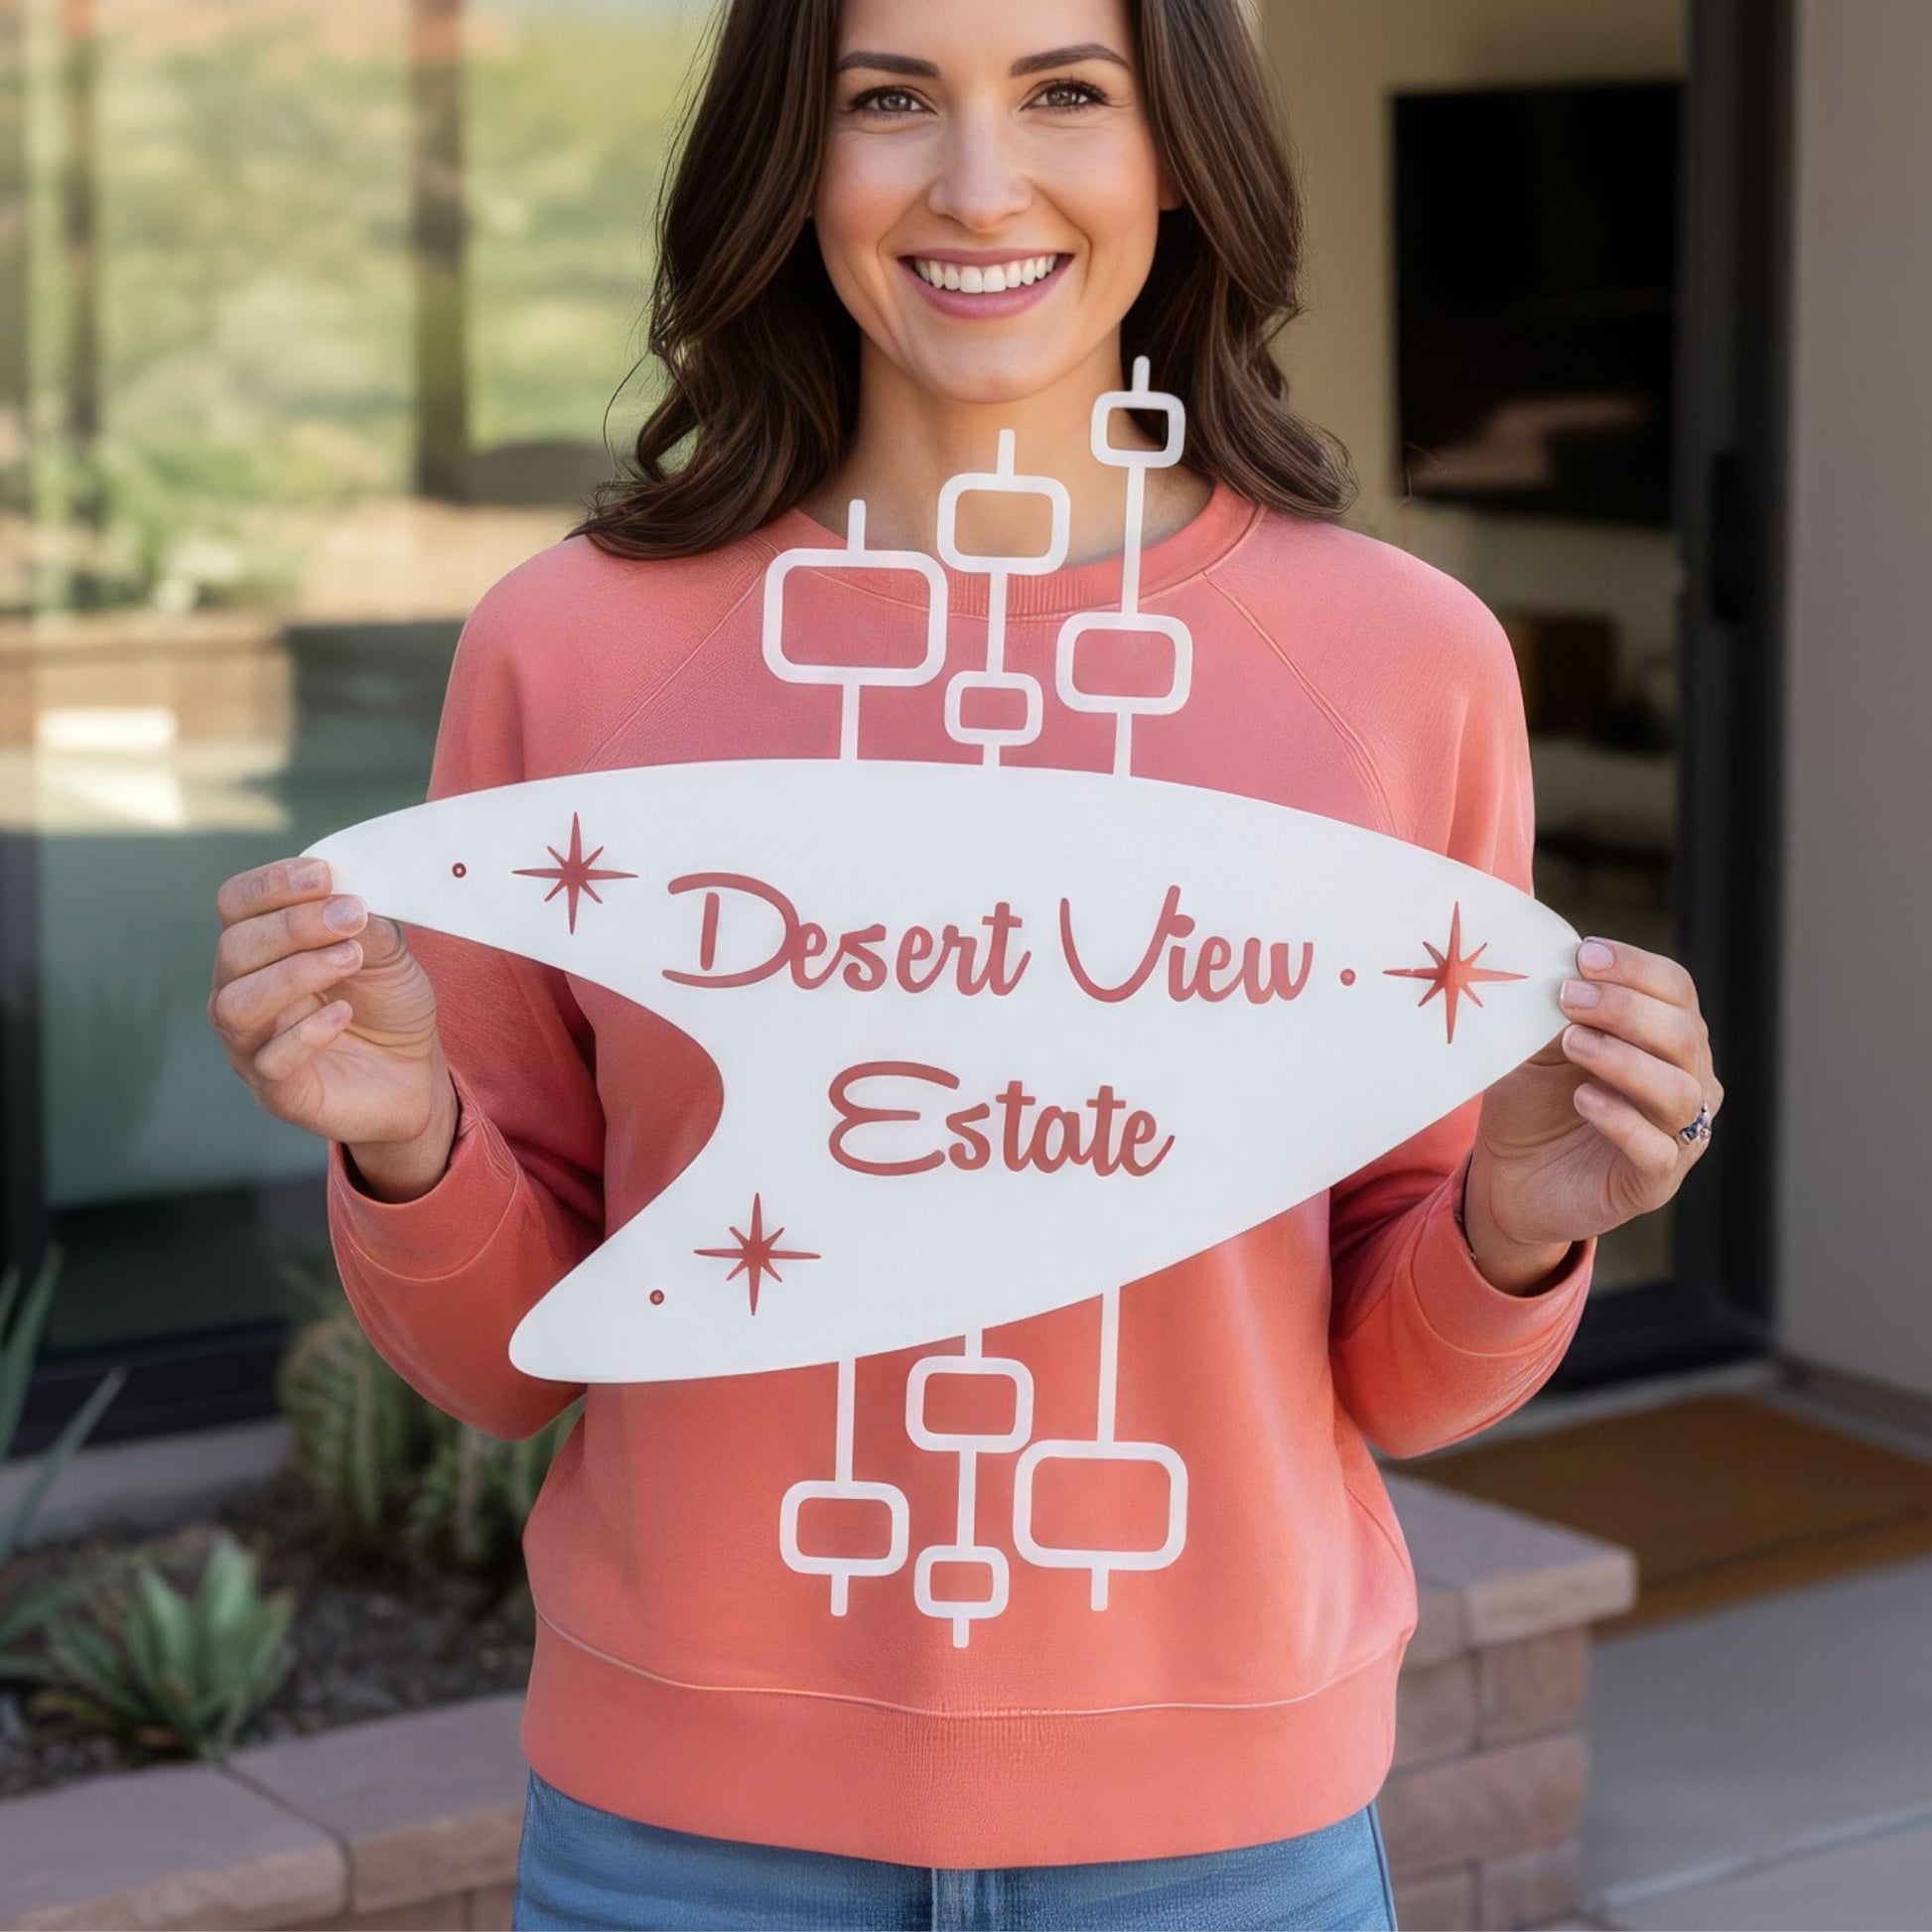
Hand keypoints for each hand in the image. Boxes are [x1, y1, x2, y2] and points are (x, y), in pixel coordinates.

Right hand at [208, 857, 456, 1200]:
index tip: (324, 875)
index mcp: (260, 949)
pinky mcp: (278, 1091)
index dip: (271, 884)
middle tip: (351, 917)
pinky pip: (270, 1062)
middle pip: (234, 949)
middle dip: (293, 926)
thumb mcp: (386, 952)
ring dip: (294, 974)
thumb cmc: (388, 1005)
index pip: (236, 904)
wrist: (415, 1074)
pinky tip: (343, 1014)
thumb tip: (345, 895)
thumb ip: (363, 922)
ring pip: (237, 1005)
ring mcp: (251, 1044)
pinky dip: (305, 1034)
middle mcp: (241, 992)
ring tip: (349, 960)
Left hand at [1463, 935, 1723, 1290]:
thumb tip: (1555, 966)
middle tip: (1569, 997)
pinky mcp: (1654, 1182)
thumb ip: (1555, 1010)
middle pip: (1685, 1034)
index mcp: (1666, 1036)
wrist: (1510, 1175)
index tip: (1585, 955)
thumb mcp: (1537, 1044)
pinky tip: (1583, 1098)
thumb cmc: (1534, 1100)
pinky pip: (1657, 1150)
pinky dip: (1621, 1119)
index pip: (1675, 988)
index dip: (1635, 967)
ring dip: (1623, 1059)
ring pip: (1680, 1091)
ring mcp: (1678, 1134)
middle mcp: (1687, 1080)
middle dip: (1626, 1009)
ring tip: (1572, 1043)